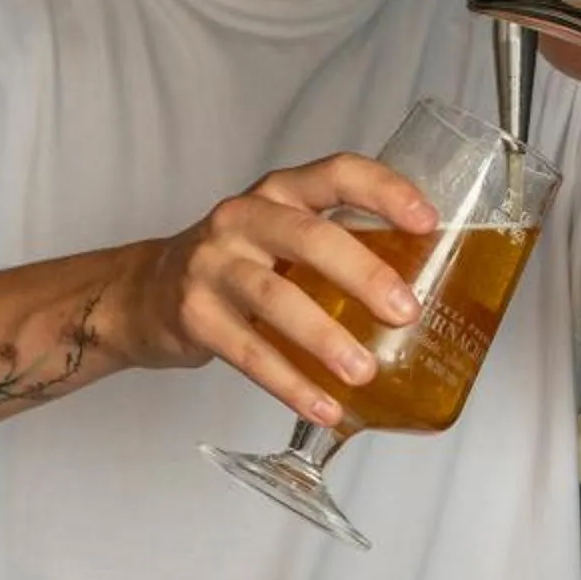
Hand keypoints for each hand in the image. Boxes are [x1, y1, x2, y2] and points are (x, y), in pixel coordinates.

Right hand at [117, 155, 439, 429]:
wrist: (146, 291)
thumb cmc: (238, 264)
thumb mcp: (282, 237)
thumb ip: (339, 248)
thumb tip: (433, 293)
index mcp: (280, 192)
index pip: (336, 172)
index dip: (384, 191)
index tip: (427, 221)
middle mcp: (243, 218)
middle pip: (308, 236)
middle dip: (363, 274)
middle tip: (405, 311)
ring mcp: (212, 264)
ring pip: (275, 297)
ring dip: (325, 338)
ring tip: (364, 372)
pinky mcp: (194, 313)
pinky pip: (247, 352)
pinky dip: (289, 384)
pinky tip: (323, 407)